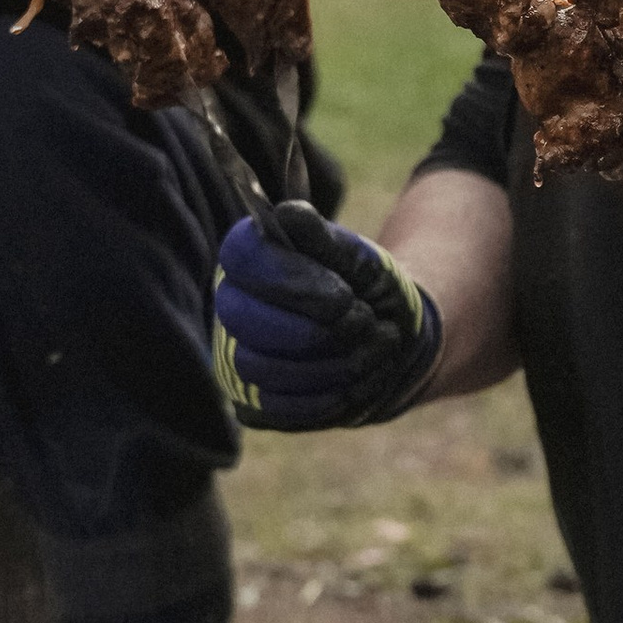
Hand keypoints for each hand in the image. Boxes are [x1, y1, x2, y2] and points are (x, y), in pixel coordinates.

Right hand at [213, 205, 443, 429]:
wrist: (390, 340)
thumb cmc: (367, 289)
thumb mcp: (358, 257)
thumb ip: (325, 238)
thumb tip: (290, 213)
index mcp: (251, 258)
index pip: (242, 258)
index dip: (292, 279)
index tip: (344, 295)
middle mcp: (232, 306)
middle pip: (244, 320)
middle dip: (317, 328)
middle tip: (363, 320)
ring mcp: (236, 358)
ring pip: (262, 368)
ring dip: (332, 362)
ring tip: (373, 345)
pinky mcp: (253, 405)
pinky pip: (278, 409)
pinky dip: (329, 395)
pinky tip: (358, 376)